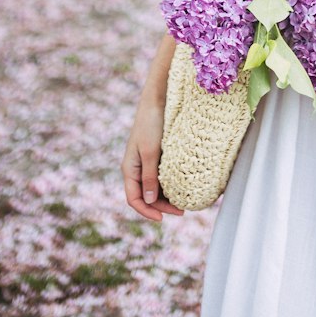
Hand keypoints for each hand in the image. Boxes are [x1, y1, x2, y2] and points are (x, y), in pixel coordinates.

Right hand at [121, 98, 185, 223]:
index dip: (147, 211)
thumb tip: (150, 201)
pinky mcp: (158, 154)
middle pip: (147, 195)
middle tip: (182, 211)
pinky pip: (163, 175)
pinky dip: (171, 183)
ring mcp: (147, 161)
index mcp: (129, 168)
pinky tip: (184, 185)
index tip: (163, 218)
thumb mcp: (151, 152)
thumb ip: (150, 177)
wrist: (158, 98)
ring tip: (185, 201)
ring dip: (168, 196)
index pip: (134, 199)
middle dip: (162, 205)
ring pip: (156, 186)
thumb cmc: (151, 123)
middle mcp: (137, 167)